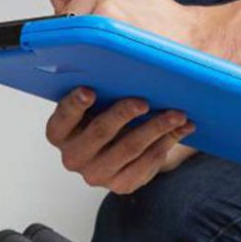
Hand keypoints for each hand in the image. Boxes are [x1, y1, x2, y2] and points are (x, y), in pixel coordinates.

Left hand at [41, 0, 210, 48]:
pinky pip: (82, 47)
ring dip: (88, 44)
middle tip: (109, 36)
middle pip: (60, 12)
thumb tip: (54, 22)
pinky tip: (118, 54)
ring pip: (71, 32)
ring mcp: (108, 0)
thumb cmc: (161, 25)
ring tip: (118, 45)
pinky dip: (95, 56)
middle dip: (77, 29)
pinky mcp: (111, 24)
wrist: (197, 39)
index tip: (78, 18)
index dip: (65, 5)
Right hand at [45, 87, 195, 193]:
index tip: (89, 91)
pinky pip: (146, 163)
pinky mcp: (121, 185)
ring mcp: (96, 174)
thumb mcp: (97, 99)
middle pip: (99, 132)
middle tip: (143, 101)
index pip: (62, 118)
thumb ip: (100, 83)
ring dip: (156, 128)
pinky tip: (181, 128)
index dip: (75, 104)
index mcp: (59, 132)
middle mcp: (73, 157)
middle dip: (123, 114)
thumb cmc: (105, 112)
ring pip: (129, 148)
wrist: (120, 145)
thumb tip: (117, 56)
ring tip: (177, 114)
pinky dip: (166, 143)